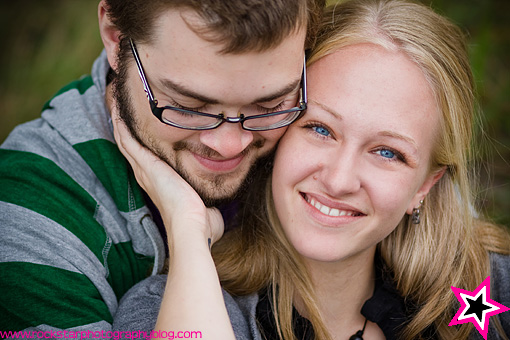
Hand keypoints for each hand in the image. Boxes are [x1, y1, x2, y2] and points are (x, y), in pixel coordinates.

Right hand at [111, 111, 223, 244]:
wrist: (192, 224)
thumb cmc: (201, 224)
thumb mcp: (206, 208)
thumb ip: (210, 204)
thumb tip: (216, 209)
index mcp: (159, 185)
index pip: (145, 160)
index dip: (141, 144)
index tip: (140, 128)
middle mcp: (147, 177)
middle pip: (131, 147)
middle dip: (126, 128)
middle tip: (120, 107)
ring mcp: (144, 170)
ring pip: (126, 141)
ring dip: (120, 123)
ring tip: (115, 102)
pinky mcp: (146, 164)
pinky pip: (127, 140)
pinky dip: (120, 125)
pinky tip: (117, 109)